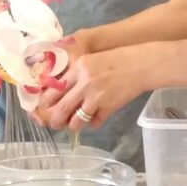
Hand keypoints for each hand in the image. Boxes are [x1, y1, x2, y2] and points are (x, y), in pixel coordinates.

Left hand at [35, 45, 151, 131]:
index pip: (54, 89)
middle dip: (55, 120)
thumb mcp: (91, 61)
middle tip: (54, 124)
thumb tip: (62, 92)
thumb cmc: (118, 59)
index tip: (45, 108)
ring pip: (76, 120)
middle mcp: (84, 82)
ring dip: (73, 126)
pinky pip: (95, 122)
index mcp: (78, 68)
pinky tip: (94, 122)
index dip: (47, 102)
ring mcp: (96, 96)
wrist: (142, 65)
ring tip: (74, 126)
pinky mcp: (109, 107)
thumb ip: (76, 74)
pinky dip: (93, 124)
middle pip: (61, 108)